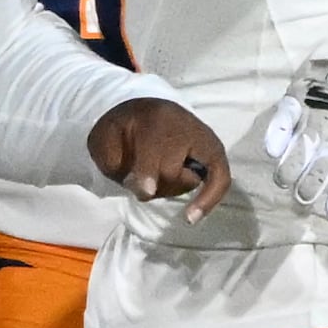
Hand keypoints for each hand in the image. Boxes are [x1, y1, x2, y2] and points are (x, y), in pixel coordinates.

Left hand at [92, 96, 228, 218]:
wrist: (146, 110)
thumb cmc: (122, 130)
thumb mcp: (106, 138)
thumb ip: (116, 162)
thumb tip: (147, 192)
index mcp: (155, 117)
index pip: (156, 149)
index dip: (148, 172)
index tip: (144, 192)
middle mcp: (186, 127)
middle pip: (171, 171)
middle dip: (152, 183)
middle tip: (133, 179)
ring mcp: (206, 140)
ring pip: (189, 180)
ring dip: (168, 187)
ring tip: (154, 176)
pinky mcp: (217, 155)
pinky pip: (220, 181)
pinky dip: (207, 200)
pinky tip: (191, 216)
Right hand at [259, 43, 327, 240]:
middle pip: (323, 165)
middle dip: (312, 183)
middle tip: (303, 196)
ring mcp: (317, 122)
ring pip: (303, 145)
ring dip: (292, 165)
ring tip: (284, 181)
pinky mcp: (297, 106)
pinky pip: (286, 118)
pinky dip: (279, 132)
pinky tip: (272, 149)